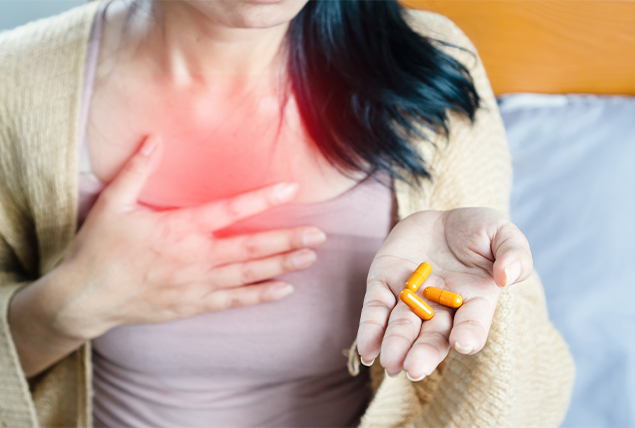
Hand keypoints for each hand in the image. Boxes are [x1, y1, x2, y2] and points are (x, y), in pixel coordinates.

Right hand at [53, 135, 325, 339]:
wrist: (86, 298)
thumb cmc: (100, 249)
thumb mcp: (113, 203)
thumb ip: (137, 170)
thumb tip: (154, 137)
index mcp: (182, 228)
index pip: (232, 209)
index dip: (264, 197)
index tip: (292, 188)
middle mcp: (197, 257)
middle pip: (252, 248)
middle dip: (288, 240)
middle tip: (318, 236)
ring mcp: (198, 284)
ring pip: (249, 275)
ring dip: (281, 265)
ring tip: (309, 258)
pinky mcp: (194, 304)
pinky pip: (234, 300)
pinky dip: (259, 295)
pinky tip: (283, 290)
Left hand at [356, 208, 531, 380]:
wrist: (440, 218)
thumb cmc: (478, 230)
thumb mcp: (502, 232)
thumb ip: (513, 253)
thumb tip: (507, 276)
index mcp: (475, 299)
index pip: (473, 322)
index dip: (469, 333)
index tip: (463, 343)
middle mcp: (441, 306)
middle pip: (433, 335)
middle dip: (424, 352)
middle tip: (414, 369)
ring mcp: (411, 297)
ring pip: (402, 326)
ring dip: (396, 345)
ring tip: (391, 364)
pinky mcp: (384, 284)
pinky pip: (376, 309)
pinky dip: (370, 330)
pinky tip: (367, 351)